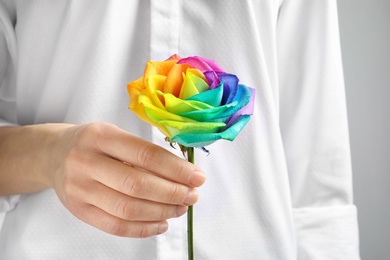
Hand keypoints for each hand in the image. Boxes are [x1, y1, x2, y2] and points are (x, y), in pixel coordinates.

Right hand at [0, 122, 204, 237]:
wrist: (54, 155)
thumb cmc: (92, 143)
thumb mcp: (115, 134)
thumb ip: (144, 151)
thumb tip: (183, 174)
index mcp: (101, 136)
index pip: (146, 155)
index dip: (176, 169)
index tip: (197, 177)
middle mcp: (87, 162)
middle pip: (138, 185)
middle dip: (172, 193)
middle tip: (192, 195)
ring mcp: (80, 189)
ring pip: (128, 209)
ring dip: (162, 212)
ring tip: (180, 208)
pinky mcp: (78, 211)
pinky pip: (115, 226)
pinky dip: (144, 229)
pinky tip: (161, 223)